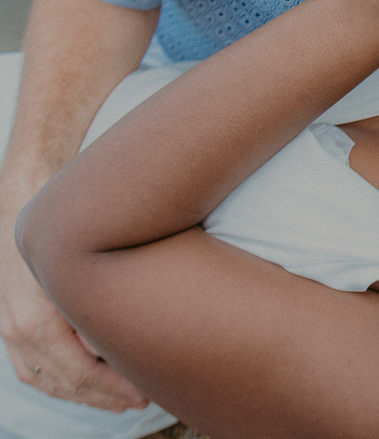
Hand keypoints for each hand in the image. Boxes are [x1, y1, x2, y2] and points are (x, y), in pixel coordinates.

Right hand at [0, 184, 148, 410]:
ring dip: (81, 395)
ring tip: (117, 400)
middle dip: (102, 396)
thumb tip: (114, 347)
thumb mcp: (86, 270)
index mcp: (37, 321)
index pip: (79, 373)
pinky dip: (57, 382)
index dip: (113, 388)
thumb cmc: (66, 230)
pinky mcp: (10, 322)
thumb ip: (98, 309)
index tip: (143, 392)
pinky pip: (30, 368)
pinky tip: (84, 386)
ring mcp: (10, 328)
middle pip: (64, 382)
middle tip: (140, 401)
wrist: (24, 200)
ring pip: (45, 379)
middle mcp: (19, 330)